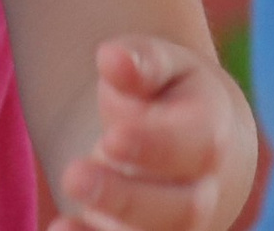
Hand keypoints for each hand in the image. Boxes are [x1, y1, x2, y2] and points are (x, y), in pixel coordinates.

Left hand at [50, 36, 251, 230]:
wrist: (201, 147)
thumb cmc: (171, 94)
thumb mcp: (162, 65)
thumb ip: (140, 63)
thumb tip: (112, 59)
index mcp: (212, 133)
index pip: (195, 146)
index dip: (153, 146)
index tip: (110, 137)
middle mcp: (205, 190)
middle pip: (179, 209)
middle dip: (124, 198)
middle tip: (73, 177)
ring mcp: (182, 227)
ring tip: (65, 210)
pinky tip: (61, 228)